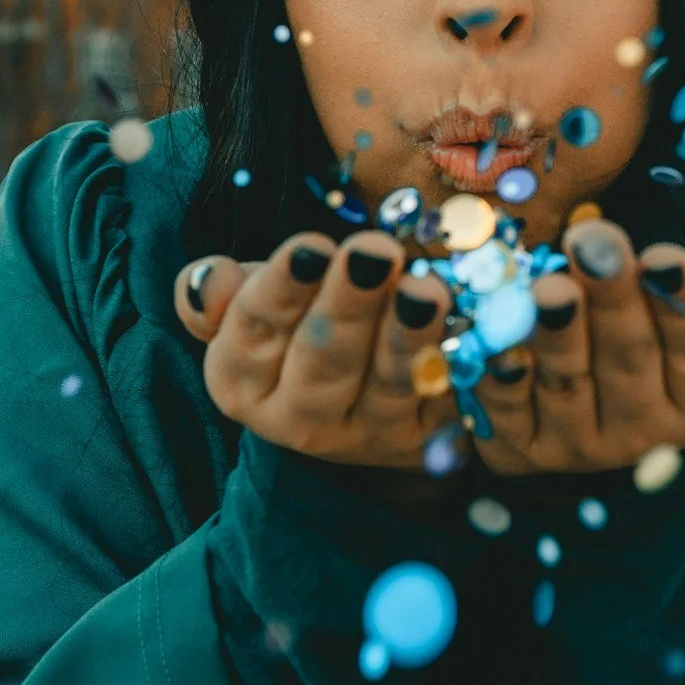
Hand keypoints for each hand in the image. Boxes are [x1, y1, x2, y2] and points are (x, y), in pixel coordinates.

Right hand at [176, 231, 451, 467]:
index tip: (311, 246)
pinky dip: (460, 359)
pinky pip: (444, 397)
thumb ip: (217, 294)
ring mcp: (366, 434)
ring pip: (388, 384)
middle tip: (375, 254)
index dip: (281, 290)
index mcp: (241, 381)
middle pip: (323, 362)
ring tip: (426, 289)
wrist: (350, 394)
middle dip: (349, 306)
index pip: (254, 332)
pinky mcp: (424, 437)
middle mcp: (298, 419)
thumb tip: (210, 280)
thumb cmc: (293, 322)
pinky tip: (474, 321)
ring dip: (409, 336)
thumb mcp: (248, 305)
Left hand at [471, 218, 684, 475]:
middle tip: (594, 243)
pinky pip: (506, 407)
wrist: (604, 425)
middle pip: (629, 358)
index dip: (682, 306)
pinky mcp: (520, 447)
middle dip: (612, 299)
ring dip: (556, 333)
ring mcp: (579, 443)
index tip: (664, 258)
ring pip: (568, 381)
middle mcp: (646, 429)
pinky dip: (499, 371)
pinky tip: (492, 332)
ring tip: (548, 287)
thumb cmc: (668, 352)